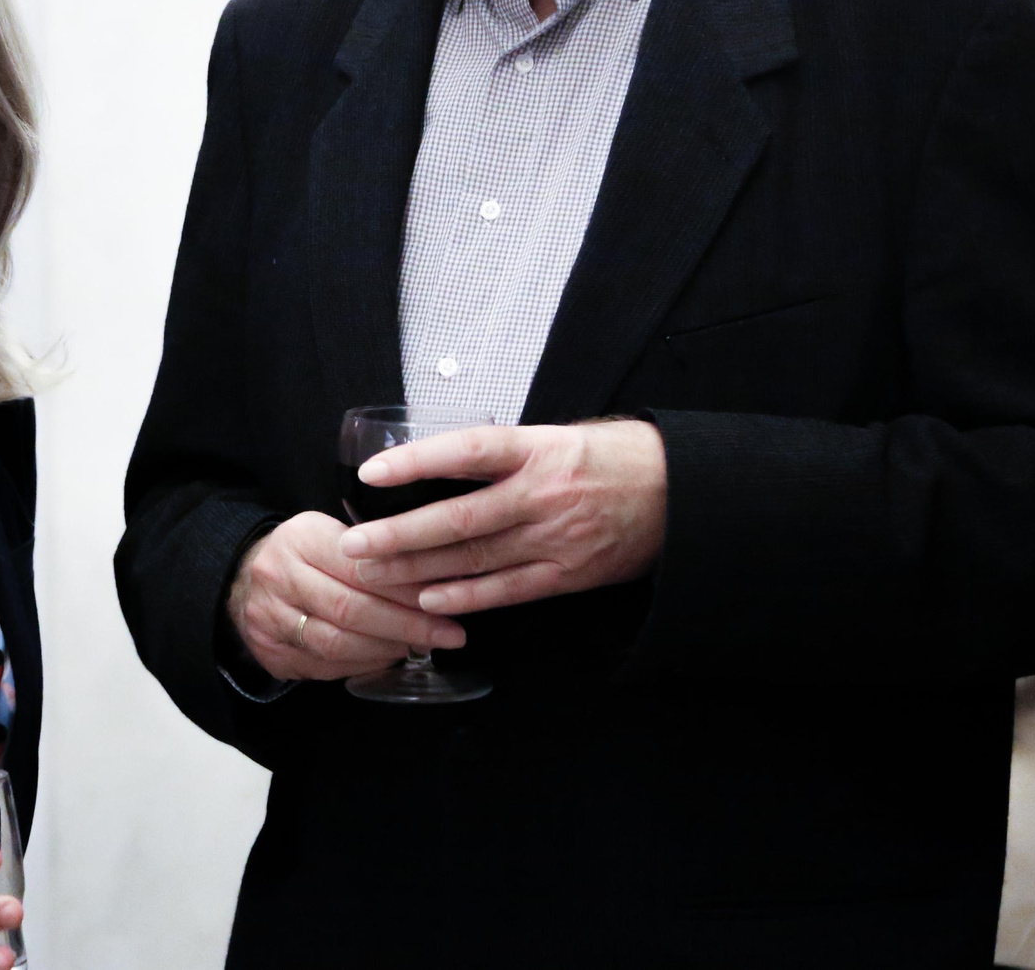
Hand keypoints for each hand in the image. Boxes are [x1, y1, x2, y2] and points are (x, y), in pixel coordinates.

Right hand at [225, 510, 465, 681]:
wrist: (241, 575)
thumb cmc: (304, 551)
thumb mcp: (331, 531)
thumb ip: (372, 551)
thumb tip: (436, 576)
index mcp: (300, 538)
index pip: (360, 567)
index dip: (405, 589)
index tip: (445, 600)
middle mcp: (279, 577)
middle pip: (350, 609)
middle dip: (406, 625)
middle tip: (447, 634)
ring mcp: (269, 618)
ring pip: (337, 643)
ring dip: (387, 649)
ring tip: (420, 647)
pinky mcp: (270, 653)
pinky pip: (324, 667)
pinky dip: (363, 665)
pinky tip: (388, 658)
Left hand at [337, 420, 666, 616]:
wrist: (680, 492)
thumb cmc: (614, 456)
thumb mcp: (561, 435)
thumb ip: (507, 452)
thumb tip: (443, 462)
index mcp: (539, 449)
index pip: (467, 451)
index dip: (418, 461)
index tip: (374, 473)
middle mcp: (543, 494)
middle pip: (459, 518)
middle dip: (399, 535)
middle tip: (353, 545)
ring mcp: (556, 538)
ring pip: (475, 559)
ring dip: (418, 570)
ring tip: (374, 575)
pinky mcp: (569, 574)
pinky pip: (507, 590)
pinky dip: (466, 596)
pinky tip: (428, 599)